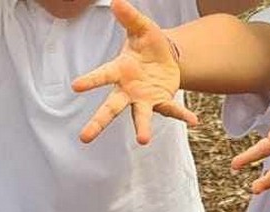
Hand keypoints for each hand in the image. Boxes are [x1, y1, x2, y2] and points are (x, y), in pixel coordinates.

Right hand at [71, 0, 196, 144]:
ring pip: (139, 116)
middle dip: (99, 122)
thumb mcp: (141, 28)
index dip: (90, 81)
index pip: (102, 75)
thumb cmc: (147, 44)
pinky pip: (171, 110)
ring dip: (142, 128)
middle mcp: (127, 90)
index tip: (76, 86)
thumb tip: (117, 0)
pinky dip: (182, 115)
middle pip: (111, 107)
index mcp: (118, 71)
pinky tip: (194, 120)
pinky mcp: (161, 102)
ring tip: (143, 140)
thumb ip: (130, 17)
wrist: (166, 58)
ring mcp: (144, 99)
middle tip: (84, 137)